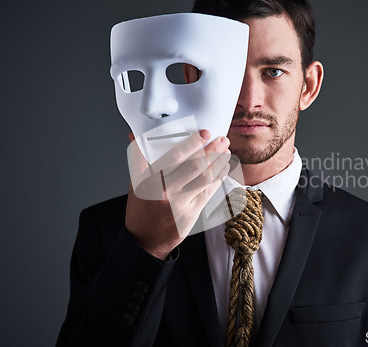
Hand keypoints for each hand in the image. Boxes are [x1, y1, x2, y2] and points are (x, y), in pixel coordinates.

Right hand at [125, 129, 230, 259]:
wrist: (146, 240)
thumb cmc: (142, 208)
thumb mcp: (135, 183)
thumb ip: (139, 159)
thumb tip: (137, 135)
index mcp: (150, 181)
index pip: (174, 157)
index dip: (193, 143)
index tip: (204, 134)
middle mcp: (166, 191)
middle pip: (195, 166)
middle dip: (212, 150)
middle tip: (222, 139)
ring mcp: (181, 203)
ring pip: (205, 178)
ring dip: (219, 163)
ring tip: (225, 152)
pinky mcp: (192, 213)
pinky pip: (209, 191)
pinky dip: (218, 178)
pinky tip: (223, 169)